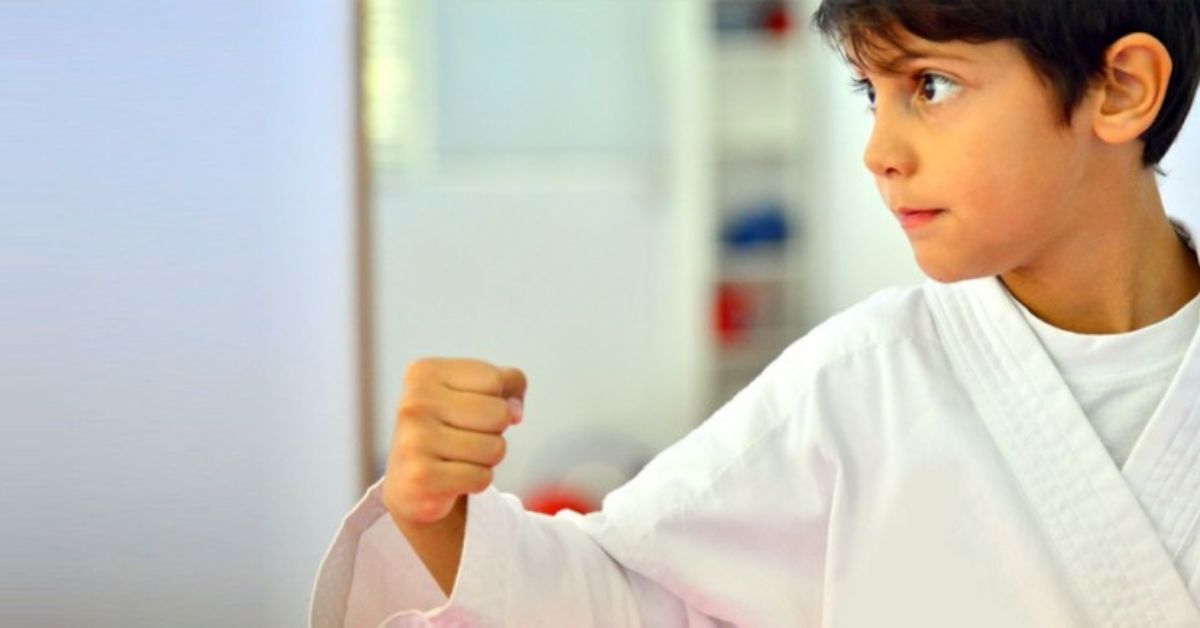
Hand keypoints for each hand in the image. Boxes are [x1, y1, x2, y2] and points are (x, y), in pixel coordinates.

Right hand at [381, 358, 525, 525]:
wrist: (406, 479)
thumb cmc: (446, 427)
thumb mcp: (472, 391)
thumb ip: (507, 384)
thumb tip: (515, 412)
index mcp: (424, 373)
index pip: (495, 380)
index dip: (497, 399)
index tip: (470, 410)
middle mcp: (414, 403)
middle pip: (498, 413)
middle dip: (495, 431)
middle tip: (466, 437)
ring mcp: (414, 441)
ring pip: (495, 448)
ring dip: (487, 458)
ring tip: (459, 457)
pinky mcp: (421, 478)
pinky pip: (483, 478)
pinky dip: (476, 481)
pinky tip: (452, 476)